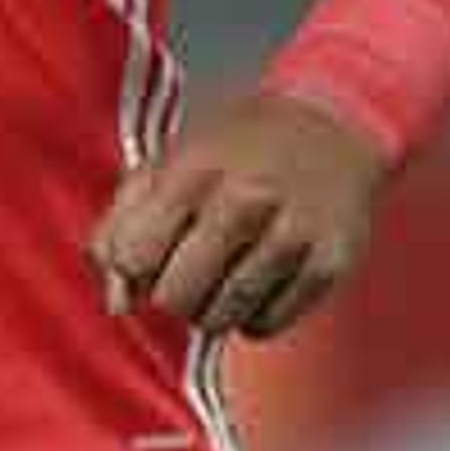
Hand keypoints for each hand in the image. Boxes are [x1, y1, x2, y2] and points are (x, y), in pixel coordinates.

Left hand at [89, 92, 389, 340]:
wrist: (333, 125)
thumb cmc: (241, 148)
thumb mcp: (172, 162)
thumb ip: (124, 225)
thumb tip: (117, 302)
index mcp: (196, 169)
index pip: (135, 257)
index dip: (134, 267)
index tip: (150, 256)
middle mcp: (246, 199)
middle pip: (176, 297)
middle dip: (172, 294)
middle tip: (189, 270)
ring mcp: (291, 234)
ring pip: (221, 318)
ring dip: (212, 308)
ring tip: (224, 275)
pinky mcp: (327, 264)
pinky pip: (267, 325)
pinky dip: (252, 317)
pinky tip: (258, 283)